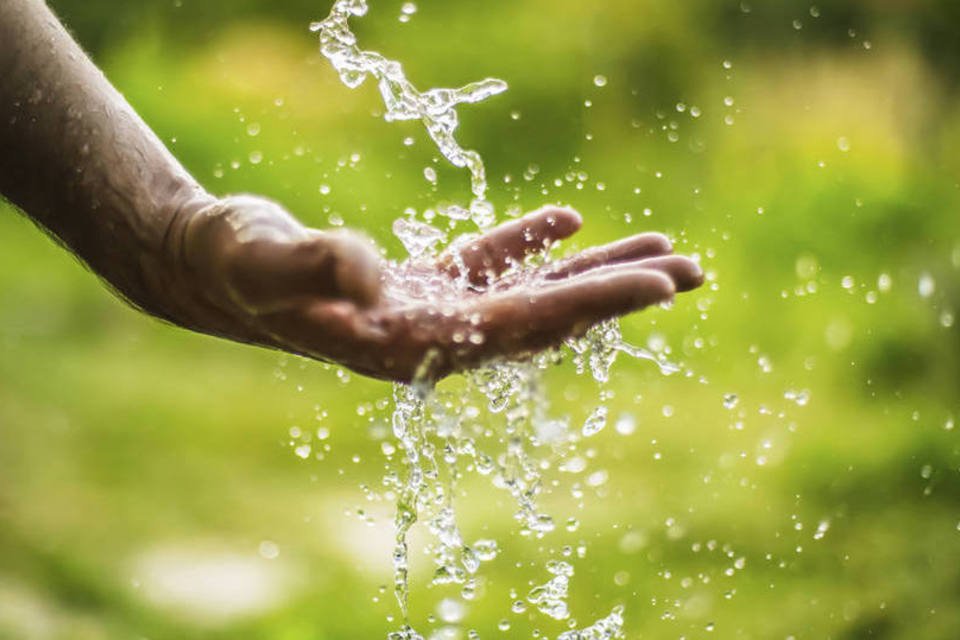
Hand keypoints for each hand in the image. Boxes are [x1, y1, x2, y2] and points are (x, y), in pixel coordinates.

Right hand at [167, 195, 702, 382]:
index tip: (659, 285)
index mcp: (409, 344)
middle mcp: (432, 339)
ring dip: (592, 273)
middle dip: (617, 295)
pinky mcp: (419, 285)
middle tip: (694, 272)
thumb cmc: (233, 264)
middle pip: (545, 317)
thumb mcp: (266, 258)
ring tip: (660, 253)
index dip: (591, 302)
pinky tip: (567, 222)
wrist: (208, 265)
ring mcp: (430, 313)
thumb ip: (318, 264)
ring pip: (528, 292)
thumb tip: (374, 271)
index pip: (520, 324)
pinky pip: (488, 265)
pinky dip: (528, 244)